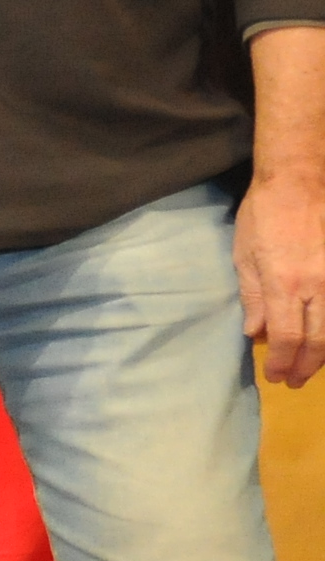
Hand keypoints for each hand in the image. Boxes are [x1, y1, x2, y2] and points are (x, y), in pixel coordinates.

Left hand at [238, 174, 324, 386]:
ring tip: (311, 367)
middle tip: (295, 382)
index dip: (282, 362)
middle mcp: (317, 285)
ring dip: (324, 353)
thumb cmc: (264, 214)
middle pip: (317, 339)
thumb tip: (256, 333)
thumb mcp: (244, 255)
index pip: (286, 337)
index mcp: (283, 283)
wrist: (300, 179)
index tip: (275, 376)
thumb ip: (253, 297)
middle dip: (306, 366)